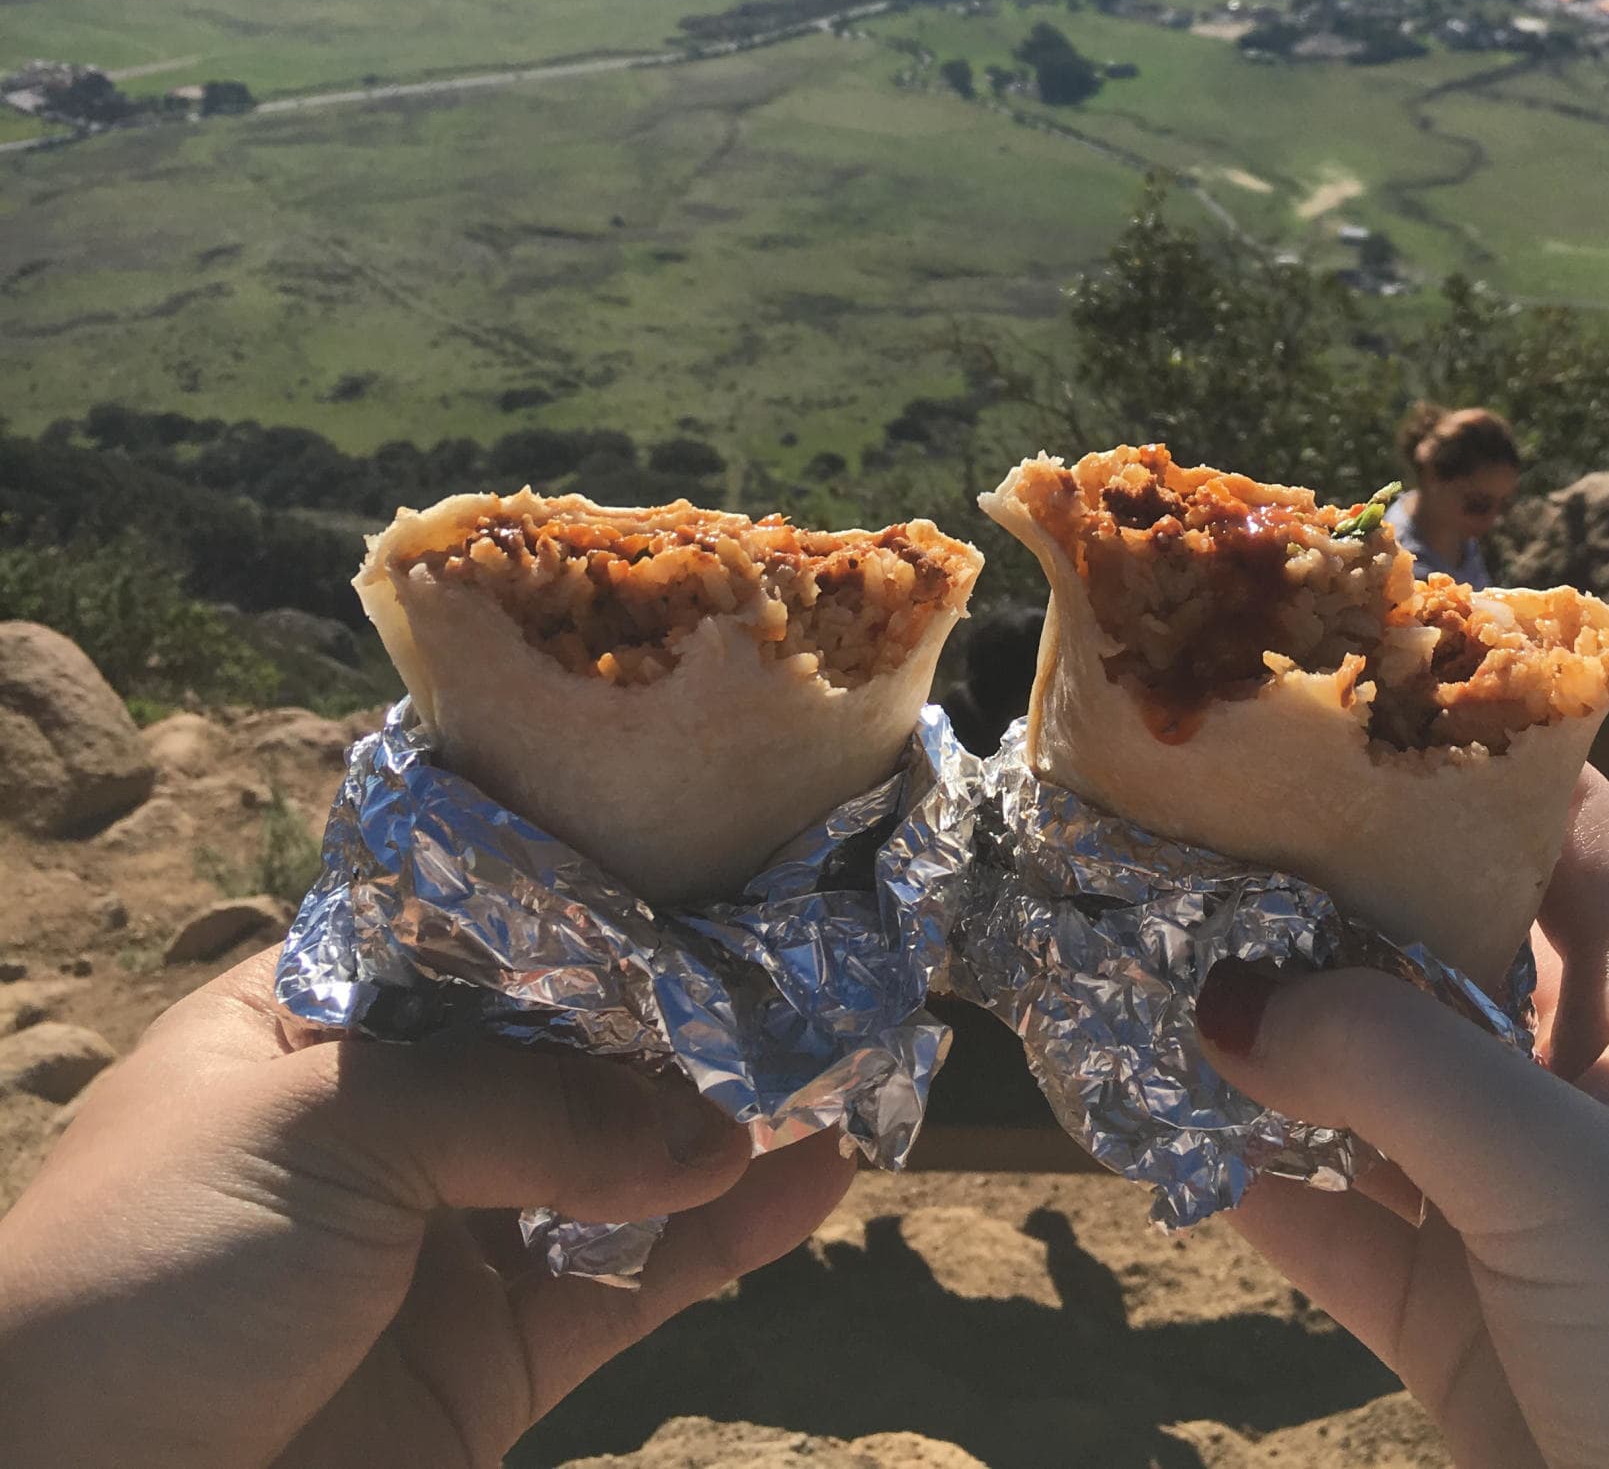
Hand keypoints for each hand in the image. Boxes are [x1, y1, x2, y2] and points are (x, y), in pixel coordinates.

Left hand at [0, 949, 851, 1468]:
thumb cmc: (150, 1272)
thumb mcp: (322, 1128)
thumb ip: (525, 1109)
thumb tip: (716, 1126)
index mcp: (319, 1013)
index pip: (487, 924)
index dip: (603, 894)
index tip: (728, 848)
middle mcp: (395, 1114)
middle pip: (573, 1039)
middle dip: (690, 1004)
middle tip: (826, 945)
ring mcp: (450, 1240)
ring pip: (623, 1160)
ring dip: (732, 1116)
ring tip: (855, 1047)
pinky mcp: (494, 1363)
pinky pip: (635, 1284)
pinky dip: (731, 1237)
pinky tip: (818, 1175)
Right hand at [1195, 767, 1608, 1468]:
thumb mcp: (1559, 1174)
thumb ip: (1390, 1066)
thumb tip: (1221, 993)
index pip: (1566, 832)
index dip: (1472, 753)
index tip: (1345, 684)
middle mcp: (1569, 1086)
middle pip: (1428, 946)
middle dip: (1316, 888)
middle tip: (1186, 815)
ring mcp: (1500, 1201)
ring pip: (1356, 1079)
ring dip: (1258, 1030)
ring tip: (1138, 949)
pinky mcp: (1441, 1312)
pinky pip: (1316, 1213)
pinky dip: (1237, 1168)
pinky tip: (1150, 1114)